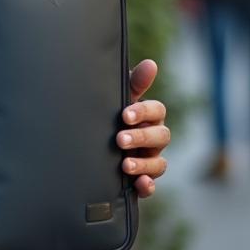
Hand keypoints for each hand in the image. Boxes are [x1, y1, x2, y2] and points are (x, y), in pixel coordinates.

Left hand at [118, 59, 169, 197]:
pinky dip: (148, 185)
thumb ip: (134, 84)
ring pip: (159, 163)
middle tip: (120, 139)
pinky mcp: (140, 179)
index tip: (125, 115)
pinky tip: (140, 184)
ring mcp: (149, 160)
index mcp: (148, 117)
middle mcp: (152, 138)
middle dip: (141, 138)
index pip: (157, 111)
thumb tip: (151, 64)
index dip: (144, 112)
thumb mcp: (116, 100)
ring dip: (144, 164)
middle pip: (161, 136)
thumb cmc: (108, 116)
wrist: (88, 147)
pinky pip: (151, 185)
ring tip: (125, 164)